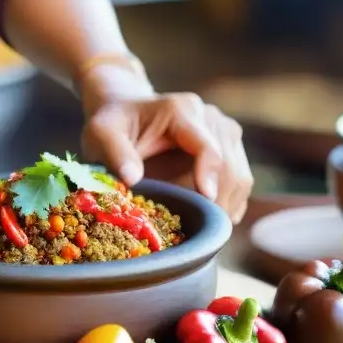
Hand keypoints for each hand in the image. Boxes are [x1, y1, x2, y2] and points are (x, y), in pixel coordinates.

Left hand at [81, 87, 253, 223]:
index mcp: (183, 111)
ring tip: (204, 229)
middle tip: (202, 231)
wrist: (124, 112)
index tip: (205, 202)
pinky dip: (229, 203)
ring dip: (226, 206)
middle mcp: (211, 118)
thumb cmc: (112, 125)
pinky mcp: (229, 148)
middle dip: (219, 201)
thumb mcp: (101, 134)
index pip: (209, 147)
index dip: (210, 177)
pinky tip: (210, 220)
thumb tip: (132, 179)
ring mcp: (224, 132)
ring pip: (240, 177)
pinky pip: (240, 181)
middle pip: (230, 166)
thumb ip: (115, 153)